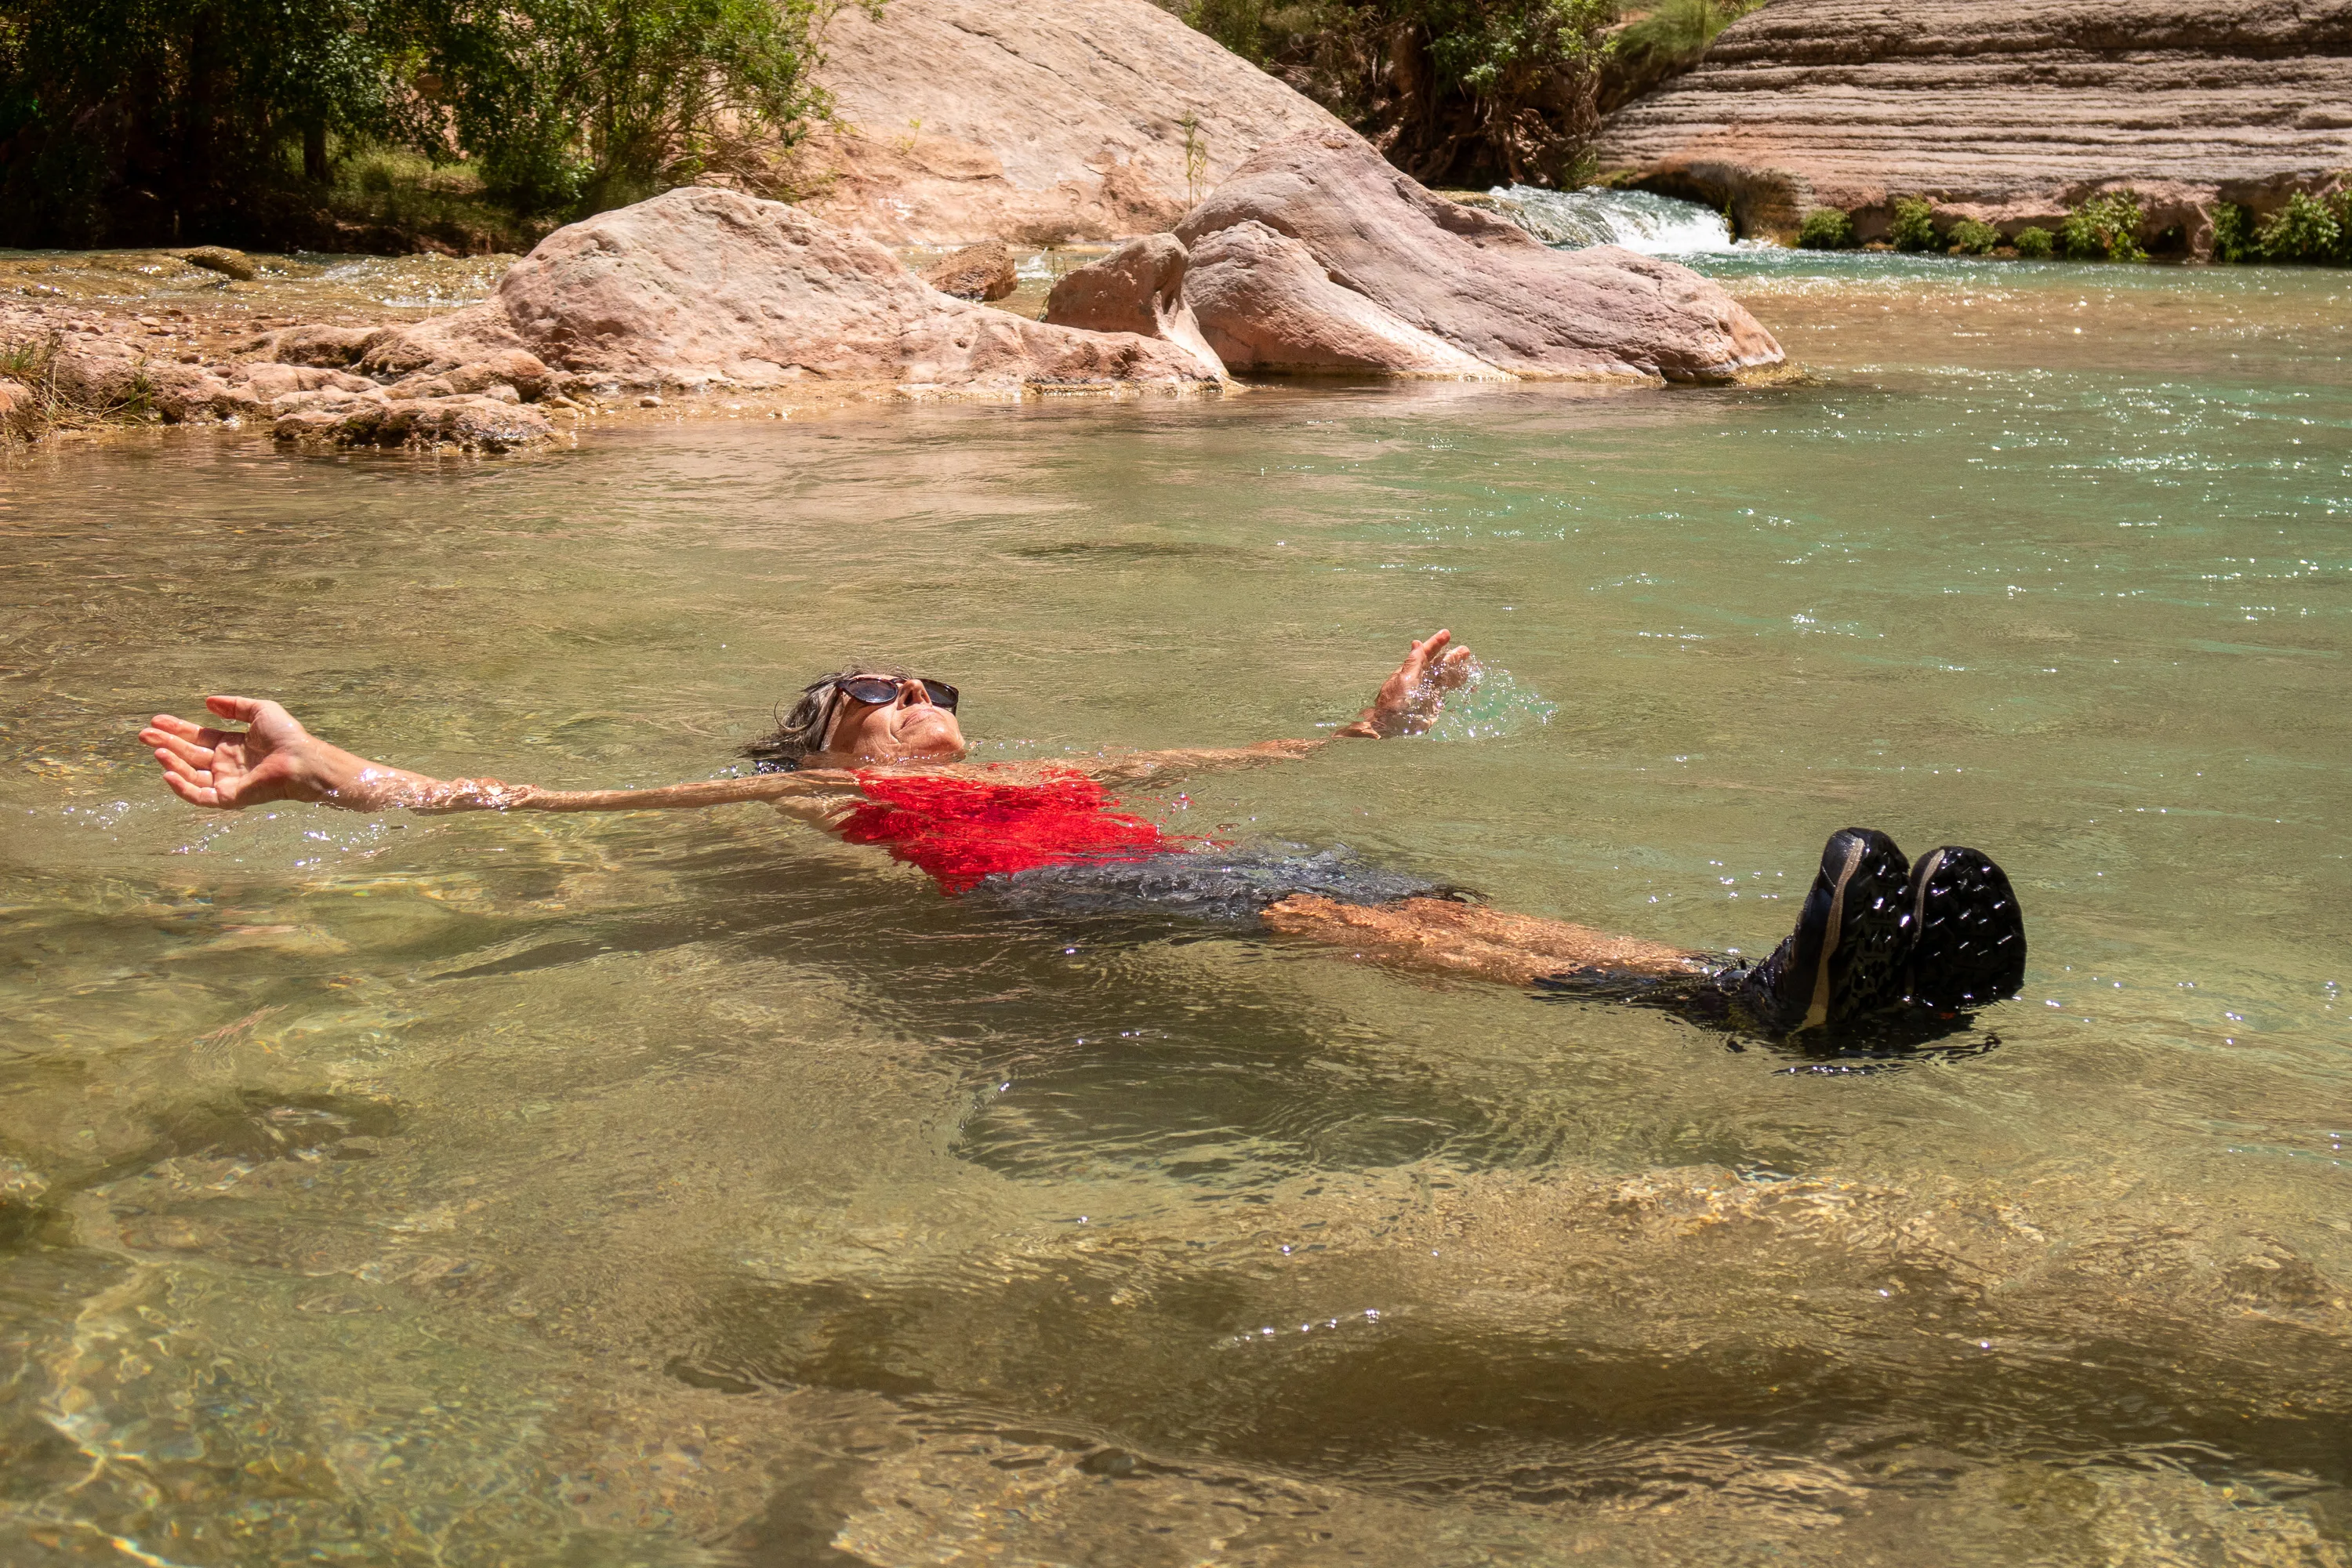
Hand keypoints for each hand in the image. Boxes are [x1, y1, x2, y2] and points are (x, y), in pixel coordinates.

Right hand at [141, 696, 332, 808]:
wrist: (301, 759)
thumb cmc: (287, 735)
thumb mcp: (260, 710)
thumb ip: (234, 706)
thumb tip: (207, 702)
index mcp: (232, 745)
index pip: (198, 737)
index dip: (177, 729)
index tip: (157, 720)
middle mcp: (226, 764)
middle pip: (189, 754)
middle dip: (166, 743)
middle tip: (144, 734)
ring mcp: (226, 781)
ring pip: (190, 774)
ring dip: (171, 762)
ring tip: (156, 750)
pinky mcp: (228, 797)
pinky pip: (199, 796)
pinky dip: (182, 787)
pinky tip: (168, 773)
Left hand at [1353, 629, 1475, 736]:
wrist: (1391, 726)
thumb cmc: (1394, 702)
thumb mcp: (1404, 680)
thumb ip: (1413, 663)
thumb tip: (1417, 643)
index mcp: (1411, 670)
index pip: (1425, 653)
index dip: (1435, 643)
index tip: (1446, 633)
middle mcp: (1420, 678)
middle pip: (1437, 664)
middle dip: (1450, 656)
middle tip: (1465, 651)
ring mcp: (1426, 690)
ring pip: (1443, 676)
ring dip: (1455, 669)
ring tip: (1467, 663)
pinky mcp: (1432, 703)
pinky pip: (1445, 689)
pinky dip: (1454, 683)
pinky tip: (1463, 679)